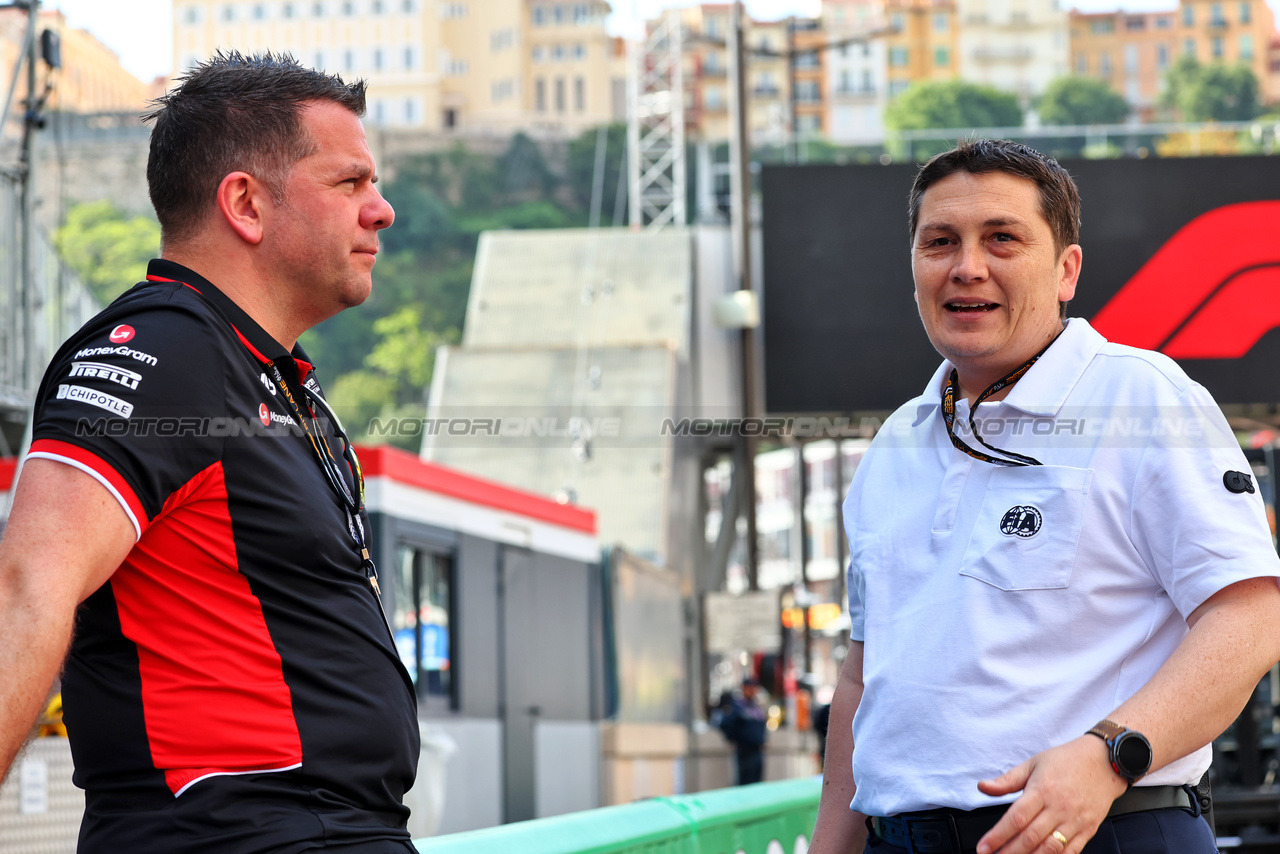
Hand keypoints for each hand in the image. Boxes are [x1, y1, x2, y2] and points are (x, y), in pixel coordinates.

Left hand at [975, 735, 1128, 853]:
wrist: (1104, 762)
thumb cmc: (1067, 761)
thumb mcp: (1033, 764)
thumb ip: (1007, 780)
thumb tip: (983, 786)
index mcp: (1042, 790)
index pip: (1016, 818)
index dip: (998, 835)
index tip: (983, 847)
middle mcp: (1058, 808)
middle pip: (1030, 837)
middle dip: (1009, 852)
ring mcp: (1075, 821)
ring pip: (1050, 848)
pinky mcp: (1088, 830)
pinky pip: (1071, 851)